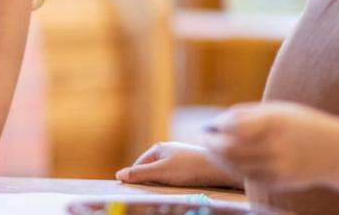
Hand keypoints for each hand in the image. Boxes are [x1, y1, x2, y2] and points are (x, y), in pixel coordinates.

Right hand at [116, 141, 240, 187]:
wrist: (219, 168)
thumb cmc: (189, 168)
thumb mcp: (160, 173)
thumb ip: (140, 174)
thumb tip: (119, 175)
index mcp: (158, 148)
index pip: (138, 165)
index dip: (136, 177)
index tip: (135, 190)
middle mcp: (168, 149)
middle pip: (151, 168)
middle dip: (150, 180)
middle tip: (153, 191)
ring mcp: (180, 156)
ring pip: (163, 171)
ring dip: (162, 181)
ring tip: (168, 189)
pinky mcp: (190, 163)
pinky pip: (175, 173)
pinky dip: (174, 181)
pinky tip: (179, 186)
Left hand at [204, 101, 338, 189]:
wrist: (336, 151)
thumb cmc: (300, 125)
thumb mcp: (277, 110)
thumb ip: (246, 115)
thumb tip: (215, 124)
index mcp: (275, 122)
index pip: (233, 126)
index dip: (217, 126)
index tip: (212, 125)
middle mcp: (276, 145)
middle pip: (228, 148)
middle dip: (212, 143)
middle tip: (206, 139)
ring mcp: (277, 167)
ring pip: (234, 165)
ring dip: (218, 157)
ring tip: (214, 150)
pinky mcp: (278, 182)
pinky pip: (246, 177)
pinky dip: (233, 169)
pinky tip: (230, 162)